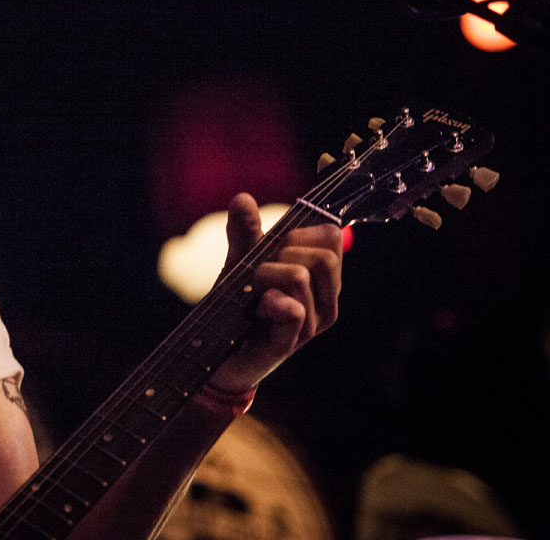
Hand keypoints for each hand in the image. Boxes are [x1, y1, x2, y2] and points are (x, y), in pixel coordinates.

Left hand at [208, 193, 341, 393]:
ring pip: (301, 276)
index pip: (332, 235)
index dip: (299, 230)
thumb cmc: (236, 306)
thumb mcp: (240, 262)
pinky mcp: (290, 342)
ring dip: (265, 276)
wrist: (217, 352)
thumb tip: (242, 197)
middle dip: (282, 252)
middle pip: (323, 255)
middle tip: (259, 273)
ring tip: (252, 295)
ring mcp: (311, 325)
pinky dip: (268, 300)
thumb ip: (245, 232)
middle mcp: (325, 302)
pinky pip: (292, 308)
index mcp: (322, 279)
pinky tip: (257, 310)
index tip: (275, 245)